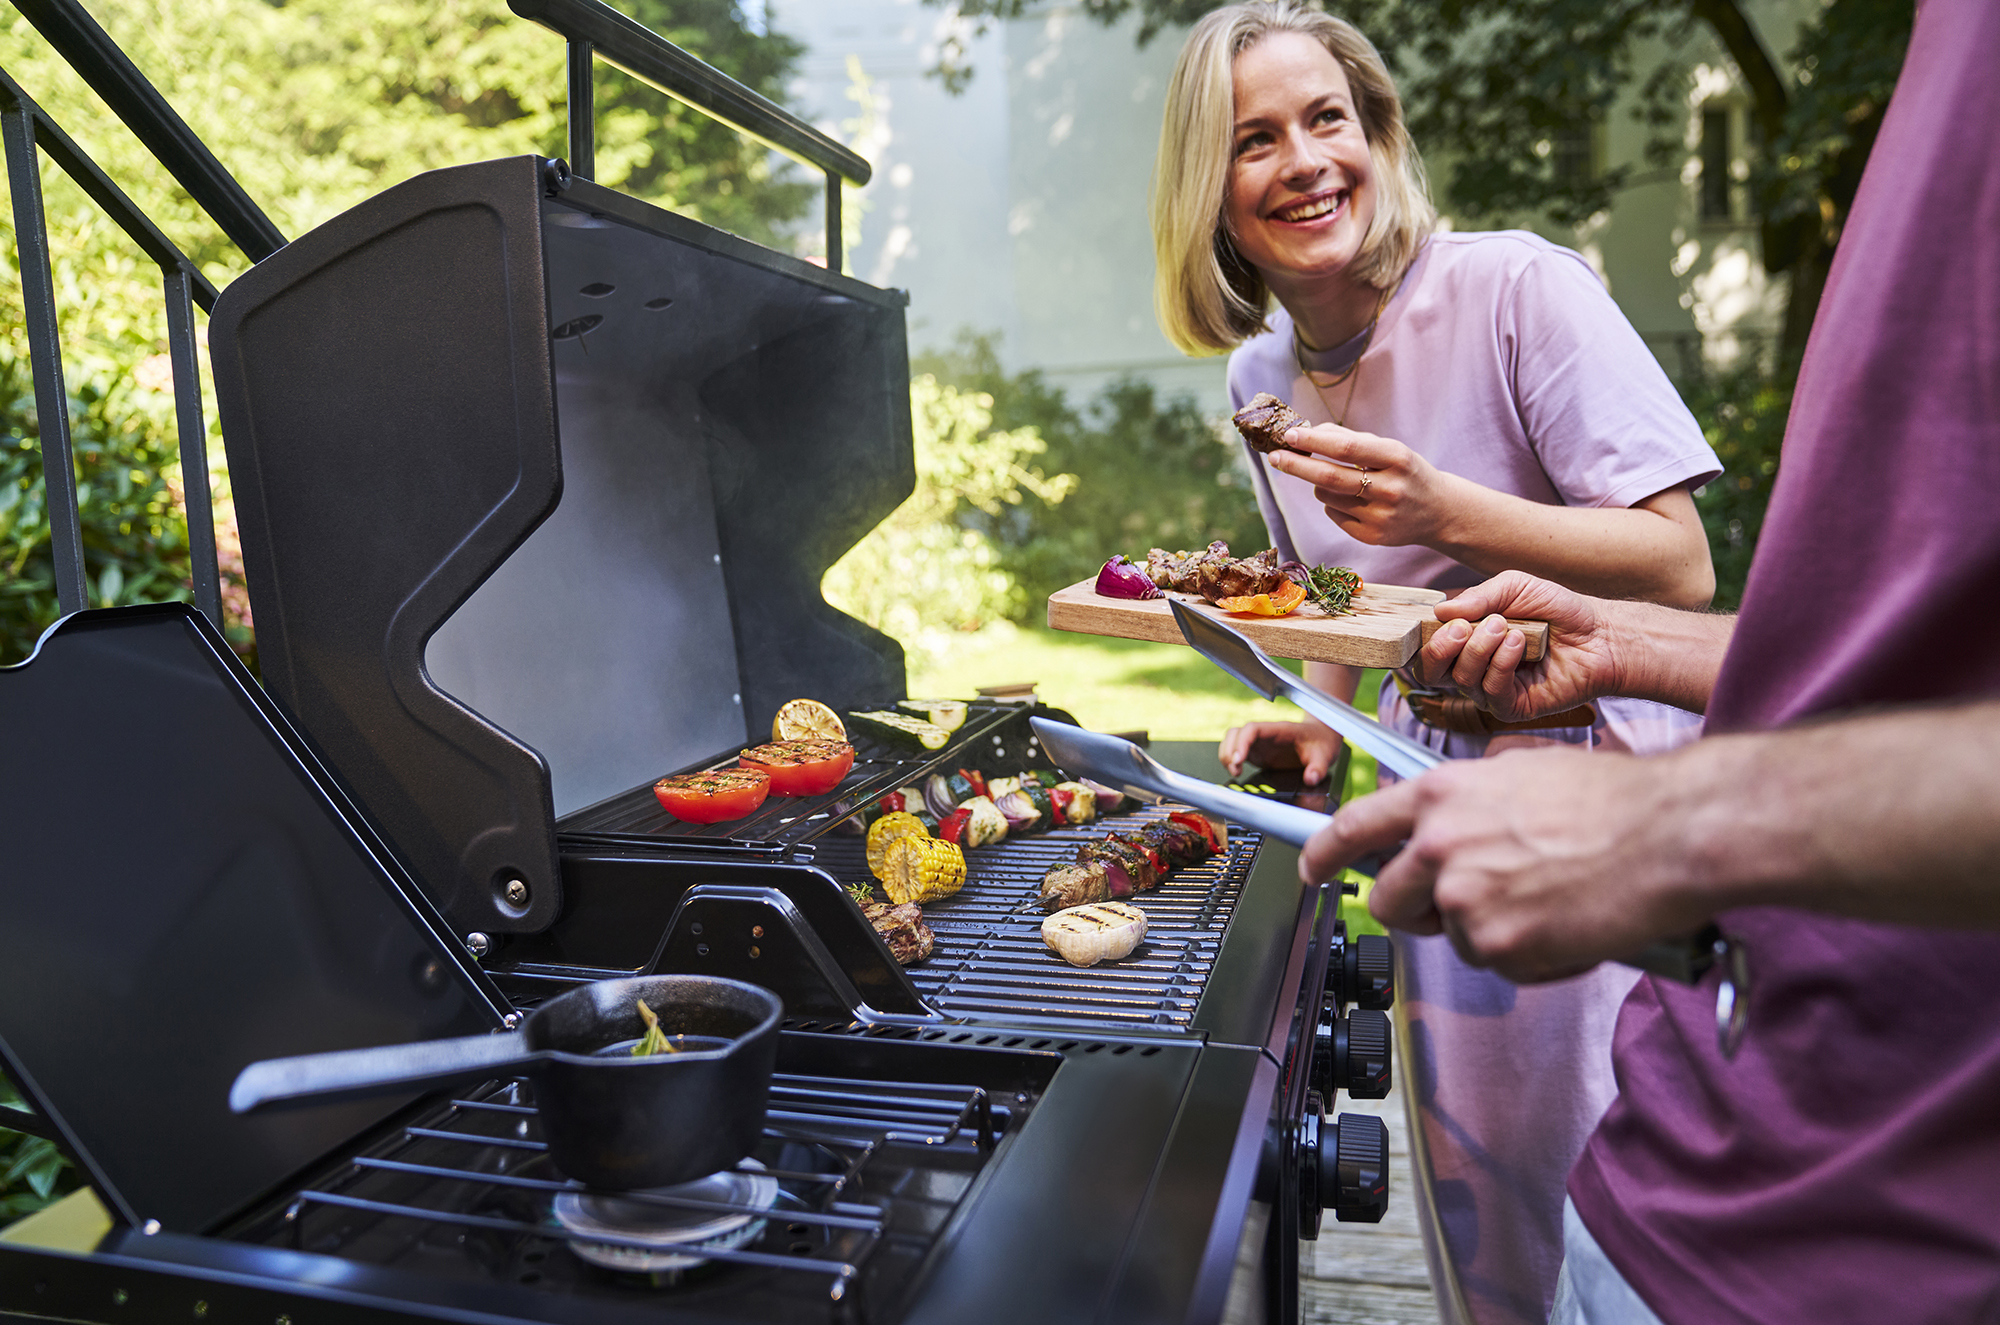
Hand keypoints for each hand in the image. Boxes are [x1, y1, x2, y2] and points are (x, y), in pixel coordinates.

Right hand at [1219, 720, 1344, 786]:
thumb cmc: (1321, 742)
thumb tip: (1311, 778)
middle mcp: (1265, 734)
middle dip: (1230, 750)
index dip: (1242, 742)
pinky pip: (1236, 751)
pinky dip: (1231, 760)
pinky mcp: (1257, 752)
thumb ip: (1318, 767)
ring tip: (1234, 771)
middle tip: (1235, 769)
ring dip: (1227, 754)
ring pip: (1232, 740)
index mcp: (1279, 730)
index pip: (1253, 729)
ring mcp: (1259, 742)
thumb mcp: (1324, 755)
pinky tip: (1236, 771)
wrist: (1321, 738)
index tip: (1238, 759)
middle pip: (1236, 733)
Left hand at [1267, 422, 1454, 546]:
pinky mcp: (1372, 537)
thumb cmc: (1406, 472)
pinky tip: (1354, 501)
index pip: (1346, 449)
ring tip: (1339, 480)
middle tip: (1275, 456)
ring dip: (1320, 484)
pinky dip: (1332, 503)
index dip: (1313, 442)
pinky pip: (1333, 514)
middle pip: (1329, 477)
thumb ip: (1350, 439)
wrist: (1440, 512)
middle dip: (1297, 465)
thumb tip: (1307, 433)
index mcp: (1397, 458)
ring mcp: (1381, 516)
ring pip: (1326, 496)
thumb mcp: (1389, 449)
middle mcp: (1390, 488)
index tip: (1289, 435)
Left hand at [1299, 747, 1711, 982]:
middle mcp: (1439, 845)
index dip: (1324, 851)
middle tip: (1460, 905)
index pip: (1355, 827)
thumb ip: (1469, 798)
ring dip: (1486, 930)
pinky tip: (1564, 923)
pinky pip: (1497, 963)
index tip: (1313, 866)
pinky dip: (1527, 954)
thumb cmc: (1613, 800)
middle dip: (1413, 909)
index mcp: (1441, 796)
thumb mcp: (1520, 771)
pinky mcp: (1499, 943)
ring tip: (1542, 900)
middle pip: (1387, 899)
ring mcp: (1465, 898)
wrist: (1669, 834)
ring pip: (1451, 936)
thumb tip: (1450, 820)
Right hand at [1420, 571, 1620, 721]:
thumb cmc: (1558, 610)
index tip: (1442, 618)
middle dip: (1439, 648)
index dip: (1423, 636)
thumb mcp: (1516, 587)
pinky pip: (1491, 691)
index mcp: (1465, 640)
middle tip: (1462, 628)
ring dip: (1480, 648)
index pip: (1424, 647)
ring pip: (1461, 678)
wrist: (1600, 634)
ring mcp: (1490, 690)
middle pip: (1430, 671)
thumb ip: (1478, 597)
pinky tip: (1520, 643)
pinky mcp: (1512, 707)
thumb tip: (1439, 611)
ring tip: (1508, 627)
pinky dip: (1501, 663)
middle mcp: (1472, 668)